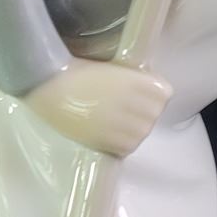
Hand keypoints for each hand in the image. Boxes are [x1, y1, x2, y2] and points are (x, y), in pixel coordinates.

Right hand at [23, 57, 171, 156]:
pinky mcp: (116, 144)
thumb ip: (134, 81)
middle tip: (115, 106)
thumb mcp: (114, 69)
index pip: (164, 94)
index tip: (131, 91)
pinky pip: (128, 147)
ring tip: (108, 119)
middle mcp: (141, 106)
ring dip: (130, 128)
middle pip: (153, 114)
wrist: (52, 89)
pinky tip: (104, 132)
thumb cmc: (78, 72)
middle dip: (139, 111)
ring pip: (142, 132)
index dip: (148, 93)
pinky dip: (119, 142)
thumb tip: (147, 94)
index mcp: (143, 83)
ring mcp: (130, 127)